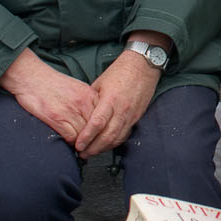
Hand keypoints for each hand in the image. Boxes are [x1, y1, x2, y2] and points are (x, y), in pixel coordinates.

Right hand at [0, 47, 98, 146]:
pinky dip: (70, 141)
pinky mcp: (56, 118)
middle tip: (88, 143)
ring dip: (81, 142)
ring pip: (84, 135)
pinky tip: (67, 139)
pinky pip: (71, 137)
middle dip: (92, 137)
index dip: (100, 129)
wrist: (31, 77)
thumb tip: (95, 118)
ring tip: (78, 143)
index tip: (97, 135)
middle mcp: (83, 102)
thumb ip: (87, 102)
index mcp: (89, 95)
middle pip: (96, 128)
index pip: (103, 118)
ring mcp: (70, 110)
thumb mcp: (77, 88)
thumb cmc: (51, 83)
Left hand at [75, 36, 164, 158]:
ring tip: (92, 152)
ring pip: (117, 138)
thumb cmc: (120, 72)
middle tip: (82, 154)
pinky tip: (107, 145)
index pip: (97, 124)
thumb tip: (80, 115)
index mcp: (110, 100)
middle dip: (94, 148)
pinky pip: (125, 134)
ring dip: (104, 148)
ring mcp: (131, 115)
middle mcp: (122, 110)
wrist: (142, 66)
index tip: (78, 145)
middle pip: (108, 136)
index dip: (87, 137)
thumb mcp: (99, 83)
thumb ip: (91, 101)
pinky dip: (115, 142)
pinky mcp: (137, 117)